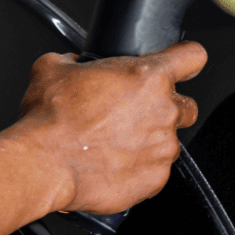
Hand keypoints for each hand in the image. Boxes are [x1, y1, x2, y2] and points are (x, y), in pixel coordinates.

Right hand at [12, 42, 206, 213]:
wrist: (41, 163)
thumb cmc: (50, 119)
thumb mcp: (53, 68)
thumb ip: (74, 61)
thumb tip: (73, 63)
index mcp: (149, 76)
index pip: (193, 57)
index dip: (187, 59)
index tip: (183, 65)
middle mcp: (164, 110)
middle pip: (186, 105)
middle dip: (166, 108)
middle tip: (135, 115)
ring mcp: (163, 146)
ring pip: (170, 140)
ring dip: (150, 141)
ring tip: (117, 144)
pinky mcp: (156, 178)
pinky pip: (157, 171)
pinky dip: (140, 169)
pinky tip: (114, 165)